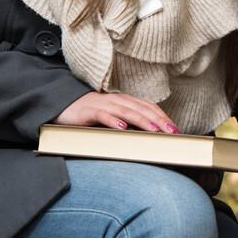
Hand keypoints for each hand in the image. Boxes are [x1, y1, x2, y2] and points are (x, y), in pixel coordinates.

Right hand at [55, 91, 179, 132]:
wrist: (62, 106)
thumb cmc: (90, 115)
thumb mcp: (112, 119)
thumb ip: (128, 123)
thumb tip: (148, 137)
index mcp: (124, 101)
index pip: (148, 107)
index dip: (162, 117)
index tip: (175, 129)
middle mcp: (116, 100)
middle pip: (141, 108)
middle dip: (158, 120)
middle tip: (172, 132)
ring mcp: (102, 104)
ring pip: (126, 111)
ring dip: (142, 120)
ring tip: (154, 130)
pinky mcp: (88, 111)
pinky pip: (103, 115)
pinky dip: (113, 121)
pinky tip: (122, 128)